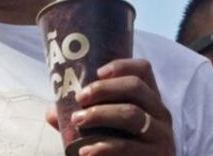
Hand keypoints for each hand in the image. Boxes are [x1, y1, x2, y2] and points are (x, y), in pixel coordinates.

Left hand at [45, 58, 174, 154]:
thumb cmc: (126, 150)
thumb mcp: (110, 130)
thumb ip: (86, 119)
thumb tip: (51, 113)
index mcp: (151, 101)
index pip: (144, 70)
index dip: (122, 65)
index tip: (97, 72)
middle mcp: (160, 113)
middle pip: (136, 87)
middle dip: (104, 89)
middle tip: (80, 98)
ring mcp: (161, 135)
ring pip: (131, 114)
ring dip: (100, 114)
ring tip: (78, 120)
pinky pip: (127, 147)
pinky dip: (104, 147)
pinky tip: (86, 151)